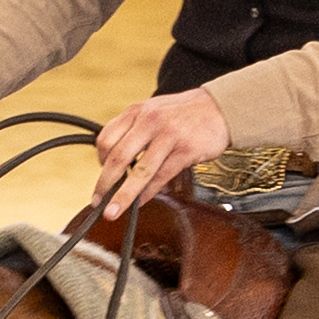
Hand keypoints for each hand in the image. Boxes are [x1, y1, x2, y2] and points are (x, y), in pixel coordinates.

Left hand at [92, 90, 230, 222]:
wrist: (220, 107)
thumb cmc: (185, 113)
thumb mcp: (153, 110)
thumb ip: (134, 131)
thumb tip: (116, 162)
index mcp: (137, 111)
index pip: (106, 139)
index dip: (100, 162)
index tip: (101, 176)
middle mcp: (149, 122)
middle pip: (118, 157)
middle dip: (105, 184)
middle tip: (98, 202)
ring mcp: (168, 136)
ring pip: (139, 171)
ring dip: (124, 196)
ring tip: (114, 211)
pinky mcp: (185, 150)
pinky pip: (161, 176)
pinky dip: (149, 193)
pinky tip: (142, 201)